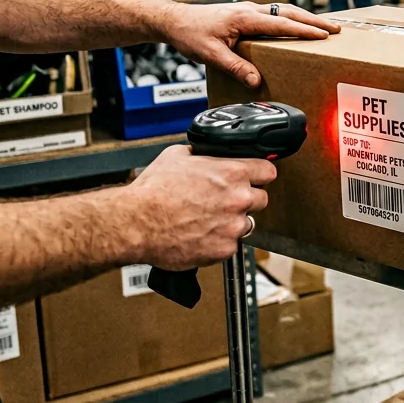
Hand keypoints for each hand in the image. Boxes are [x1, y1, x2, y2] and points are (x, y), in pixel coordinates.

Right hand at [123, 145, 276, 269]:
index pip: (268, 172)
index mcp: (232, 173)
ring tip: (207, 221)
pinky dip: (218, 242)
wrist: (135, 222)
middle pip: (261, 199)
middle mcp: (238, 199)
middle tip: (224, 202)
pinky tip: (200, 236)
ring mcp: (233, 226)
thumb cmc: (153, 191)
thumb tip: (206, 153)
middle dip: (245, 200)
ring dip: (232, 222)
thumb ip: (201, 154)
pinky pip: (230, 245)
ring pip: (246, 224)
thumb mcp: (177, 156)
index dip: (260, 175)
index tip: (255, 179)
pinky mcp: (224, 249)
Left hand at [161, 1, 340, 86]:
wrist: (175, 20)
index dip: (304, 30)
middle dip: (314, 21)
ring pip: (285, 10)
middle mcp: (250, 10)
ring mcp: (249, 10)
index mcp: (244, 18)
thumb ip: (235, 67)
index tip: (323, 35)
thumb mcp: (210, 54)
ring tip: (324, 28)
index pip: (281, 24)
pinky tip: (297, 26)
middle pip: (290, 12)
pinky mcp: (247, 14)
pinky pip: (276, 14)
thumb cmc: (190, 33)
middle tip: (335, 30)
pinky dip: (292, 19)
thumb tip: (255, 80)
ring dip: (305, 18)